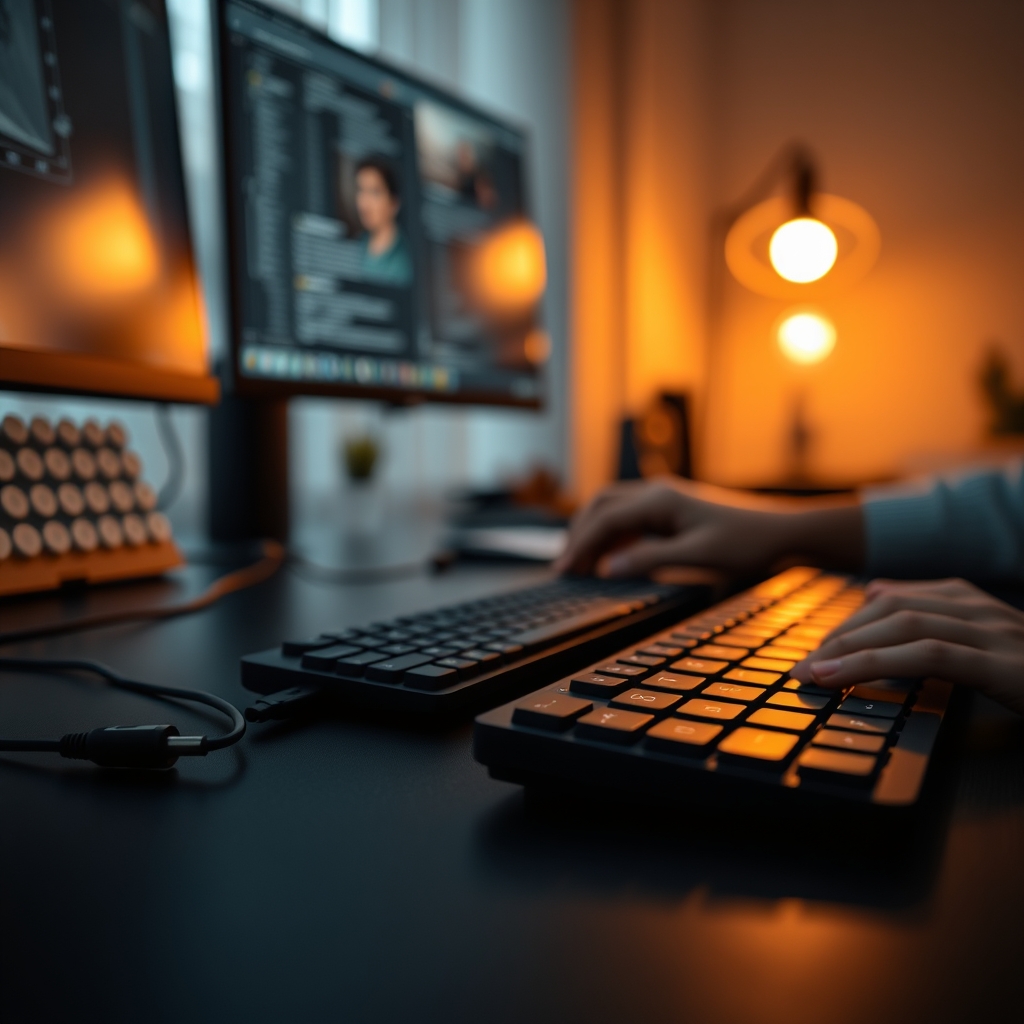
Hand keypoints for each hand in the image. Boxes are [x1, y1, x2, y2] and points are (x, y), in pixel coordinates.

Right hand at [555, 477, 863, 577]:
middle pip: (600, 506)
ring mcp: (666, 498)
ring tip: (581, 563)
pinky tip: (613, 557)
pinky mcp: (675, 509)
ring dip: (593, 533)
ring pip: (613, 508)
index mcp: (659, 500)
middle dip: (578, 535)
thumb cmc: (749, 544)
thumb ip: (650, 561)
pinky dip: (613, 534)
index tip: (562, 571)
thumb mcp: (699, 557)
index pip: (604, 520)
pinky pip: (631, 516)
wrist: (786, 532)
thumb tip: (607, 568)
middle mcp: (658, 492)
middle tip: (565, 567)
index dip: (579, 546)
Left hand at [791, 578, 1023, 715]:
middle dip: (840, 635)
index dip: (849, 623)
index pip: (895, 599)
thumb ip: (935, 623)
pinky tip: (842, 678)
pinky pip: (930, 656)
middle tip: (802, 667)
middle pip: (892, 607)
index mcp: (973, 602)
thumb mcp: (982, 649)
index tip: (815, 651)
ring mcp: (997, 632)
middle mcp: (982, 608)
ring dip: (848, 648)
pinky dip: (876, 664)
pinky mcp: (1006, 664)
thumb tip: (877, 592)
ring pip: (904, 624)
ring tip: (812, 674)